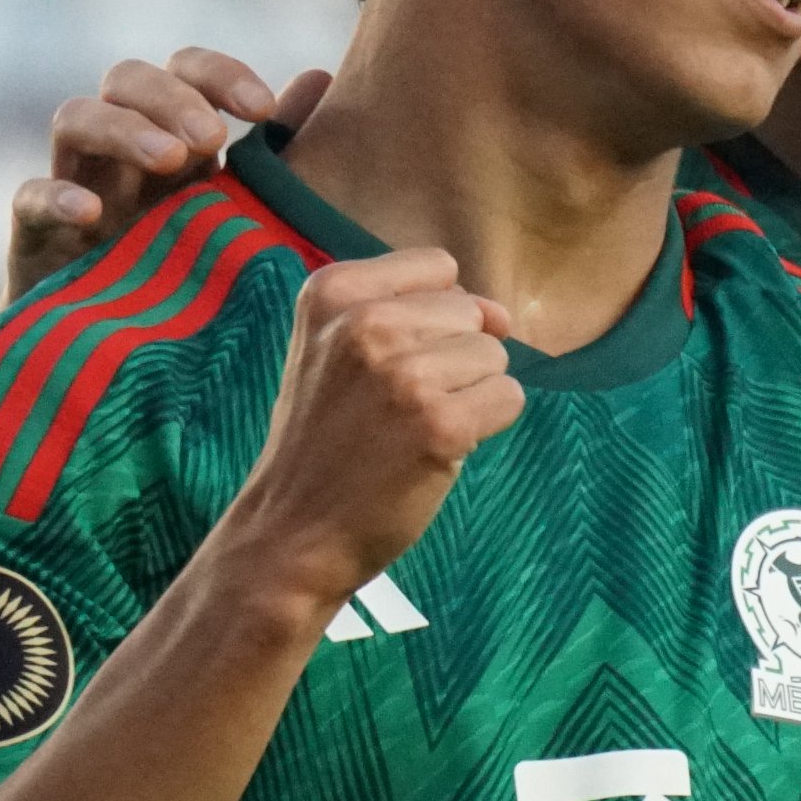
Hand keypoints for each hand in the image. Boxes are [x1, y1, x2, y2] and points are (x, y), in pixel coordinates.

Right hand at [8, 52, 335, 298]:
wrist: (116, 376)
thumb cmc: (190, 290)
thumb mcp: (239, 223)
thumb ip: (280, 157)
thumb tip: (322, 77)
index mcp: (174, 140)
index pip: (186, 72)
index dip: (220, 74)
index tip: (261, 110)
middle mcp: (120, 153)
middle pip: (127, 79)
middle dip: (170, 97)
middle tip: (209, 139)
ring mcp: (73, 188)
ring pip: (74, 117)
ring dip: (122, 128)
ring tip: (168, 160)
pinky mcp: (33, 240)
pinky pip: (28, 198)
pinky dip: (55, 196)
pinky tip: (91, 214)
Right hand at [215, 250, 522, 608]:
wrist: (292, 532)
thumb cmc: (325, 441)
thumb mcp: (333, 351)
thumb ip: (412, 312)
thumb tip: (502, 315)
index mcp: (332, 292)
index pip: (437, 268)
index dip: (432, 318)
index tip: (389, 363)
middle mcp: (364, 323)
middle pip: (470, 313)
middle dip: (451, 360)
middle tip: (393, 408)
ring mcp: (402, 374)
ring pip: (493, 357)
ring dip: (467, 396)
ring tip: (410, 430)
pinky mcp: (439, 424)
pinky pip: (508, 399)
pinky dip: (484, 427)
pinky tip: (434, 450)